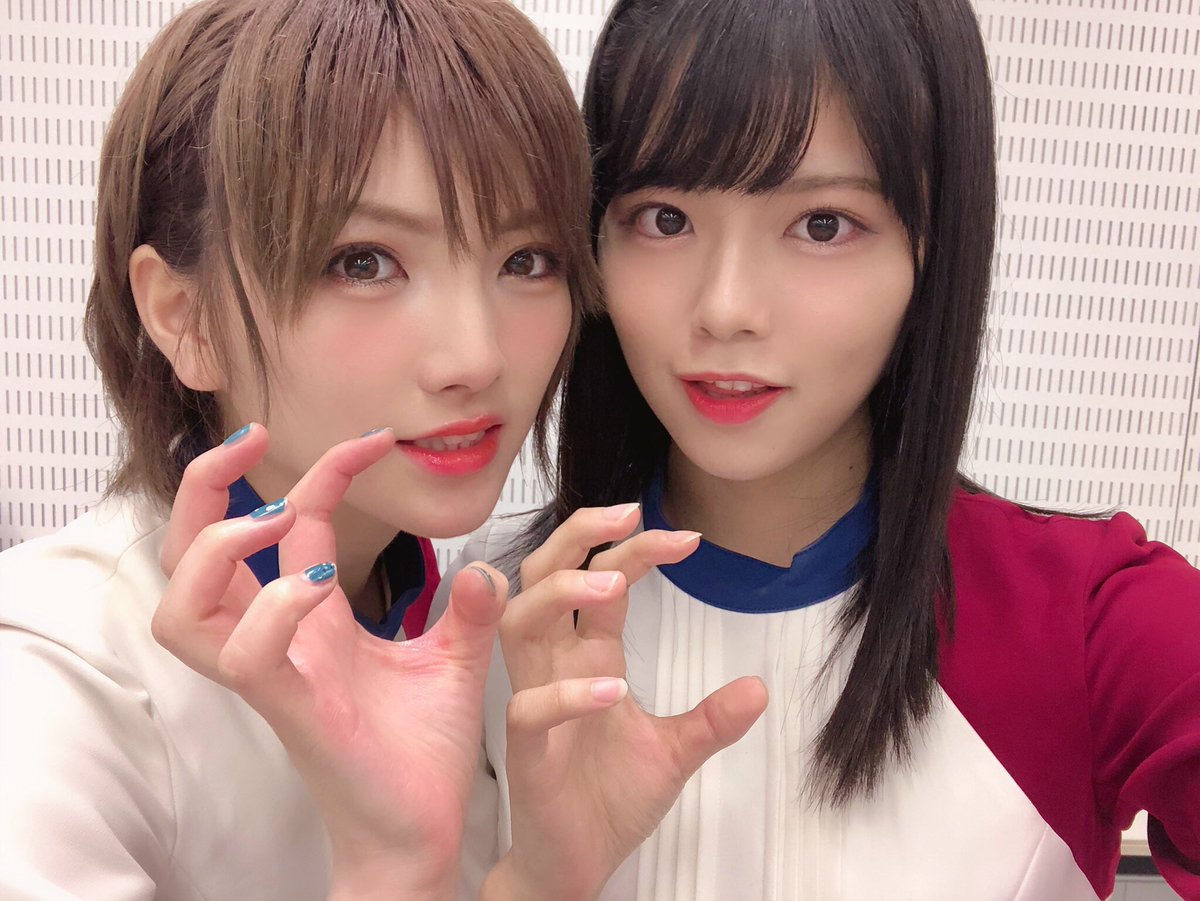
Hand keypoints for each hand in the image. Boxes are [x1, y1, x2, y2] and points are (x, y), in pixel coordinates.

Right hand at [152, 425, 504, 899]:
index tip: (373, 439)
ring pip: (182, 608)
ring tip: (277, 521)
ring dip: (216, 547)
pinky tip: (313, 589)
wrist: (423, 830)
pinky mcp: (291, 711)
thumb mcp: (454, 663)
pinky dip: (269, 611)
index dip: (322, 470)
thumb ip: (469, 611)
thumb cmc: (423, 753)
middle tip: (252, 442)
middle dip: (205, 488)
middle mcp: (278, 642)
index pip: (294, 526)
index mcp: (312, 622)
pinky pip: (244, 656)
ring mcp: (276, 676)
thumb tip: (486, 564)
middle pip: (190, 555)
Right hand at [482, 506, 768, 900]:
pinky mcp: (527, 753)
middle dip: (578, 536)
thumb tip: (760, 687)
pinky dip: (567, 695)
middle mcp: (556, 667)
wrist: (577, 863)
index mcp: (588, 656)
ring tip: (611, 587)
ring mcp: (535, 703)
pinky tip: (611, 690)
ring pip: (520, 625)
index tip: (687, 538)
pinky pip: (529, 710)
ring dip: (560, 596)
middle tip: (627, 513)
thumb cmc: (610, 799)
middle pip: (543, 576)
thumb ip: (712, 718)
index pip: (602, 581)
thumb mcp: (676, 750)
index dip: (636, 549)